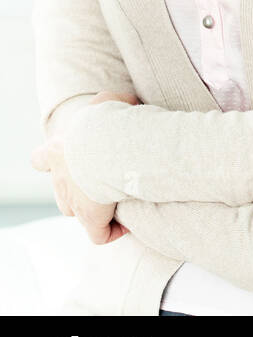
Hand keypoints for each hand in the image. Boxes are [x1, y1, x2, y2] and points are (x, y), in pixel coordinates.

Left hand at [30, 90, 139, 242]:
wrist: (107, 145)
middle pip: (61, 190)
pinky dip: (111, 232)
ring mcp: (73, 202)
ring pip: (75, 212)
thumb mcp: (106, 101)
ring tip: (114, 201)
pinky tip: (126, 225)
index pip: (40, 159)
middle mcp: (60, 179)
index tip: (73, 158)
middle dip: (77, 188)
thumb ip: (110, 101)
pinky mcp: (91, 219)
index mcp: (57, 151)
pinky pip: (100, 235)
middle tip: (101, 178)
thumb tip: (128, 102)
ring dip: (92, 209)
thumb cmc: (104, 122)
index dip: (51, 161)